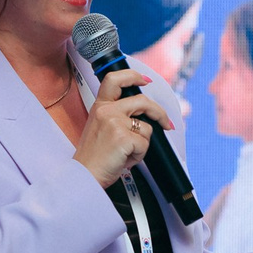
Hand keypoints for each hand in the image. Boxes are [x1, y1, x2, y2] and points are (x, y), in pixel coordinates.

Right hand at [74, 69, 173, 186]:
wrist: (85, 175)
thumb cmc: (93, 156)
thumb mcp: (99, 127)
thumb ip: (116, 116)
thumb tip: (142, 115)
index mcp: (100, 106)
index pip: (115, 79)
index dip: (133, 76)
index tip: (145, 80)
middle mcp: (107, 111)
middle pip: (143, 101)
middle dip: (160, 113)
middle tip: (167, 123)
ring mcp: (115, 123)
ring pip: (147, 127)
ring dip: (142, 144)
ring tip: (127, 153)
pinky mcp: (124, 138)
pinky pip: (144, 144)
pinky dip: (139, 156)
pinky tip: (125, 160)